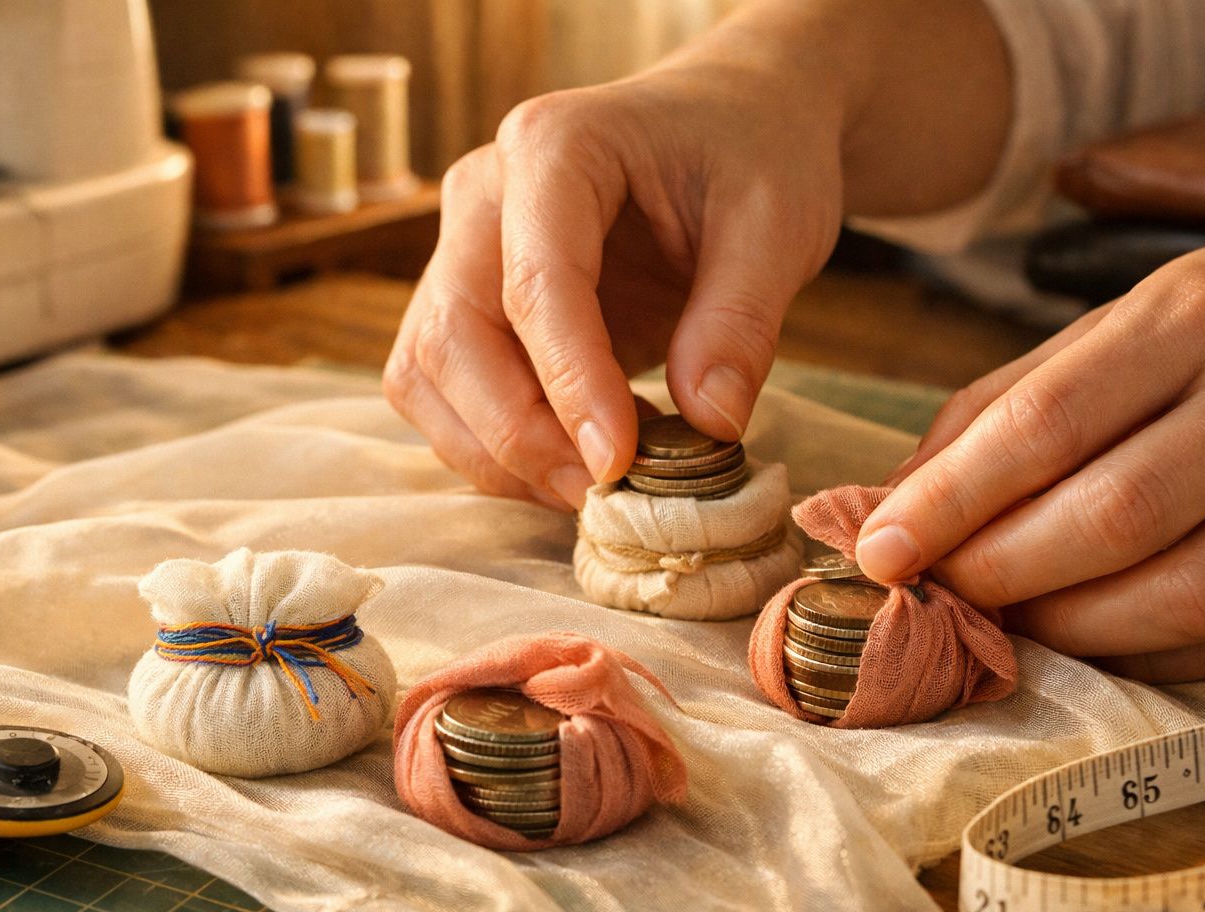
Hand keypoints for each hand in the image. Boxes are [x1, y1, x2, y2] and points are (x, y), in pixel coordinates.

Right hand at [383, 0, 1011, 510]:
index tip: (618, 462)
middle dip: (521, 434)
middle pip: (454, 334)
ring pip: (427, 374)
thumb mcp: (777, 223)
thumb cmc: (754, 156)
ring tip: (598, 486)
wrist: (735, 127)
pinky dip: (493, 449)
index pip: (536, 279)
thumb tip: (709, 423)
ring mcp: (461, 251)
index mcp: (554, 147)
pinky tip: (573, 464)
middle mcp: (481, 195)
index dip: (570, 383)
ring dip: (496, 452)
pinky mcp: (466, 306)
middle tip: (608, 492)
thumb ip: (742, 320)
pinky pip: (441, 393)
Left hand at [856, 227, 1204, 681]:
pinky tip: (1089, 639)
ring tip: (1008, 619)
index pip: (1046, 425)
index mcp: (1192, 320)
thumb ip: (1000, 407)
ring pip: (1180, 595)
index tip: (879, 549)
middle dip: (999, 573)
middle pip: (1111, 518)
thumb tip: (897, 504)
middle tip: (938, 592)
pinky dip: (1141, 656)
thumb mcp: (1112, 325)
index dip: (949, 502)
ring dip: (1067, 630)